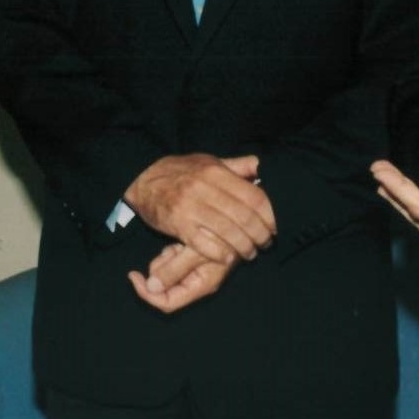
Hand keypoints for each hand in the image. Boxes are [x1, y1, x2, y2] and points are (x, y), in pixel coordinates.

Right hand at [124, 153, 274, 265]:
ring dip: (244, 247)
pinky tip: (229, 256)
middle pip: (244, 218)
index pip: (253, 197)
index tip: (276, 225)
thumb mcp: (209, 162)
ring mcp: (191, 208)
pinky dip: (221, 253)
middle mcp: (204, 189)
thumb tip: (263, 166)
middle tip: (266, 243)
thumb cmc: (181, 172)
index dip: (270, 215)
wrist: (142, 180)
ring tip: (250, 252)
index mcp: (216, 172)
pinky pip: (206, 245)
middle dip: (260, 234)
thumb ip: (237, 166)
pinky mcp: (178, 226)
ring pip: (228, 233)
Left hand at [129, 242, 232, 313]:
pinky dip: (173, 250)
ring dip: (167, 258)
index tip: (133, 275)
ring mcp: (196, 269)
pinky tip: (182, 239)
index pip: (167, 302)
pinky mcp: (195, 257)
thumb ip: (174, 269)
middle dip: (160, 268)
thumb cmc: (224, 234)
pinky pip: (175, 258)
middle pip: (166, 287)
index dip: (147, 293)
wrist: (240, 218)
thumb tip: (151, 286)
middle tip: (169, 249)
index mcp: (200, 285)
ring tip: (179, 243)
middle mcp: (198, 281)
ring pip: (168, 271)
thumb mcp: (197, 251)